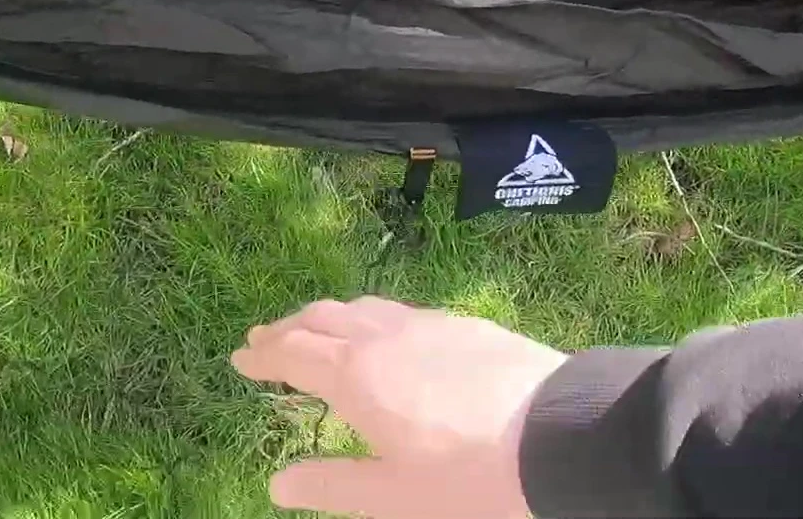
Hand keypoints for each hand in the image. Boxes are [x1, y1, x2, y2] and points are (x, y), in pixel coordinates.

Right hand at [232, 296, 566, 517]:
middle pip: (322, 319)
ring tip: (317, 327)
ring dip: (329, 316)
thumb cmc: (470, 479)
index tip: (240, 357)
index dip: (263, 355)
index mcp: (356, 375)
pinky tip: (387, 333)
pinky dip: (372, 316)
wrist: (562, 436)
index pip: (294, 355)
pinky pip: (401, 310)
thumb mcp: (394, 496)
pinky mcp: (467, 324)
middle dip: (289, 328)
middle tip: (265, 338)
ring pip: (363, 306)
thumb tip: (276, 484)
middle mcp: (384, 337)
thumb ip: (332, 484)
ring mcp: (428, 324)